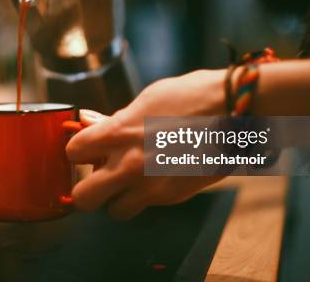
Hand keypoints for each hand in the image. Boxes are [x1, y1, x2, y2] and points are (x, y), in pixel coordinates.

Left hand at [66, 69, 226, 219]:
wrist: (237, 112)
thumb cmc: (193, 97)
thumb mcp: (148, 99)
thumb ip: (116, 118)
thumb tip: (90, 122)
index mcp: (119, 133)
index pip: (72, 153)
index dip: (77, 151)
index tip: (85, 150)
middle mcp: (130, 164)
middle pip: (83, 199)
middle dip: (88, 188)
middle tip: (99, 175)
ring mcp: (151, 186)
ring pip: (115, 212)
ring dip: (117, 199)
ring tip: (129, 181)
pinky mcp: (173, 197)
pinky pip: (146, 206)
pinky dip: (146, 197)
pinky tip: (159, 175)